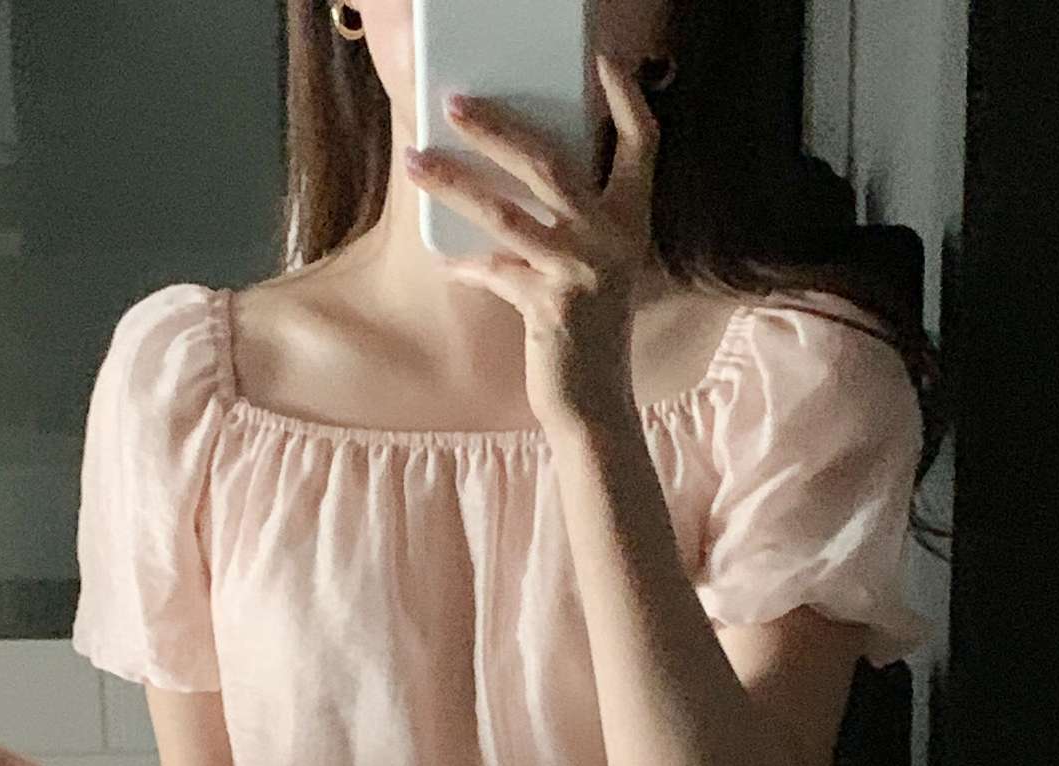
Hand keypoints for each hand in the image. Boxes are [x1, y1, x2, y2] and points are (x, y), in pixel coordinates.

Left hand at [404, 51, 660, 434]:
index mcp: (632, 223)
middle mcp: (613, 241)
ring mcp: (582, 272)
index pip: (643, 145)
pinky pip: (495, 272)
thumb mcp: (591, 272)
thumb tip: (505, 184)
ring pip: (508, 213)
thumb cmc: (588, 336)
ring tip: (415, 163)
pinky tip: (448, 263)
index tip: (605, 65)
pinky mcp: (550, 306)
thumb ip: (567, 228)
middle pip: (551, 163)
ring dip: (455, 184)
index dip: (628, 100)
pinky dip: (468, 267)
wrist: (595, 406)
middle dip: (497, 128)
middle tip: (454, 104)